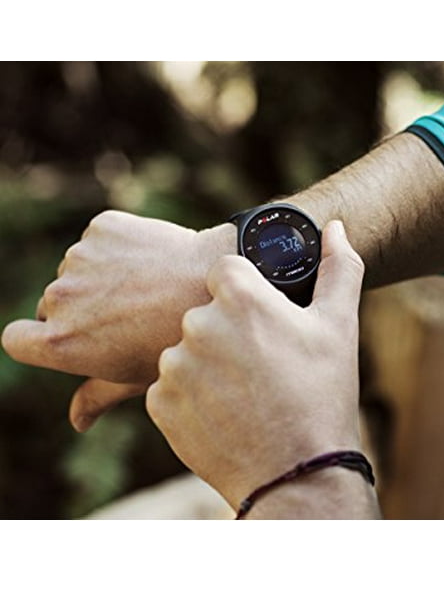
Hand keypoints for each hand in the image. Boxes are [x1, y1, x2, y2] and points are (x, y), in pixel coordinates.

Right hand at [1, 210, 234, 430]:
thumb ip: (96, 397)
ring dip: (99, 277)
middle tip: (126, 314)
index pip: (16, 340)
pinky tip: (150, 262)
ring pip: (77, 270)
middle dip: (80, 310)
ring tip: (145, 288)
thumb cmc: (178, 340)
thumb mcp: (137, 379)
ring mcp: (79, 259)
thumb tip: (77, 422)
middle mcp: (59, 298)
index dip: (37, 338)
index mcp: (62, 342)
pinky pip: (99, 241)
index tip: (64, 335)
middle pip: (52, 304)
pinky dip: (117, 249)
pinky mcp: (102, 229)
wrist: (215, 283)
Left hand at [146, 220, 365, 510]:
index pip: (224, 269)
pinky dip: (191, 396)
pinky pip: (169, 386)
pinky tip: (224, 412)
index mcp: (240, 298)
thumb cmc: (323, 394)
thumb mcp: (340, 325)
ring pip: (184, 349)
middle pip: (204, 311)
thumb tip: (335, 227)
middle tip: (260, 363)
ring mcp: (173, 367)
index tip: (261, 318)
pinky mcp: (159, 404)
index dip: (244, 291)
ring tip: (244, 392)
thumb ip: (339, 268)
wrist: (298, 473)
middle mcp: (197, 325)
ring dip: (207, 364)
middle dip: (227, 331)